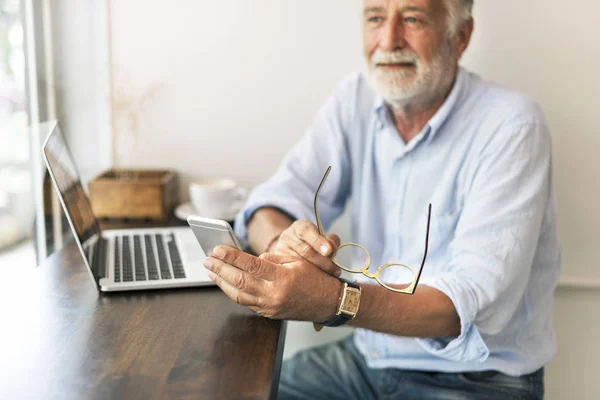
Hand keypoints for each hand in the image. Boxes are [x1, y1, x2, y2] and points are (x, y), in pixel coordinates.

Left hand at [203, 246, 342, 321]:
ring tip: (210, 270)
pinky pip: (245, 302)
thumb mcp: (297, 261)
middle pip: (239, 281)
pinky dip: (232, 292)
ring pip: (238, 294)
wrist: (329, 303)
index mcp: (282, 279)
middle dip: (219, 269)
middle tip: (206, 259)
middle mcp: (274, 295)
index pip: (251, 265)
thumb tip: (252, 259)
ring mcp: (270, 307)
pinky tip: (225, 283)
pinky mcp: (268, 314)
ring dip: (221, 282)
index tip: (217, 249)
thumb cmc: (316, 279)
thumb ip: (272, 259)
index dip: (231, 257)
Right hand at [269, 220, 341, 276]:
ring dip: (317, 272)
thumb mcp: (321, 236)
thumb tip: (333, 248)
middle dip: (323, 262)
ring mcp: (281, 252)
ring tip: (330, 279)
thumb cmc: (311, 242)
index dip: (318, 241)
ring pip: (299, 264)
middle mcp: (287, 238)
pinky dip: (307, 279)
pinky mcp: (278, 266)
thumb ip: (330, 240)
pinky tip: (317, 285)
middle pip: (305, 250)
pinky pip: (293, 273)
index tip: (329, 250)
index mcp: (299, 227)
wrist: (290, 247)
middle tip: (336, 271)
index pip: (307, 231)